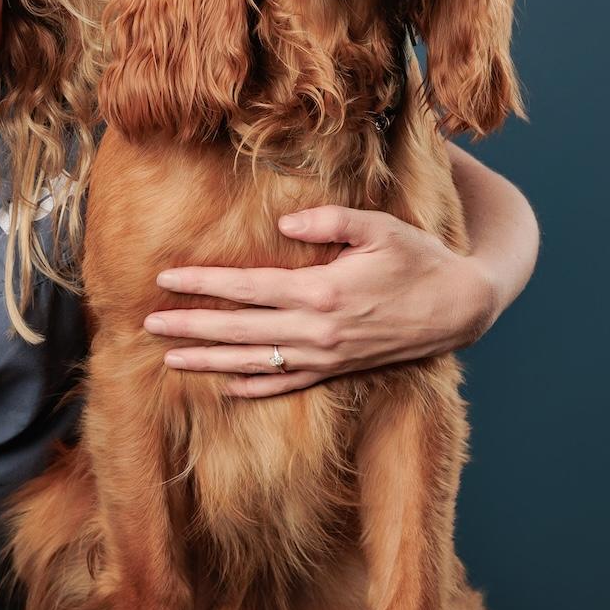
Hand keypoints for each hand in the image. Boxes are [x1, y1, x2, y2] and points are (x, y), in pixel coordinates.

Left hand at [142, 205, 501, 397]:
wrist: (461, 308)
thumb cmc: (419, 258)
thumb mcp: (380, 227)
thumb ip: (330, 221)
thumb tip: (282, 228)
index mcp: (323, 291)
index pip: (247, 289)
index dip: (203, 285)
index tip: (165, 280)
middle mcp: (318, 331)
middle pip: (240, 330)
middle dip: (191, 326)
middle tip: (148, 324)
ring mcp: (327, 356)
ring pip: (255, 362)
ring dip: (210, 360)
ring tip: (170, 358)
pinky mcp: (338, 370)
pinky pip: (287, 385)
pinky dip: (254, 387)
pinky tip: (224, 387)